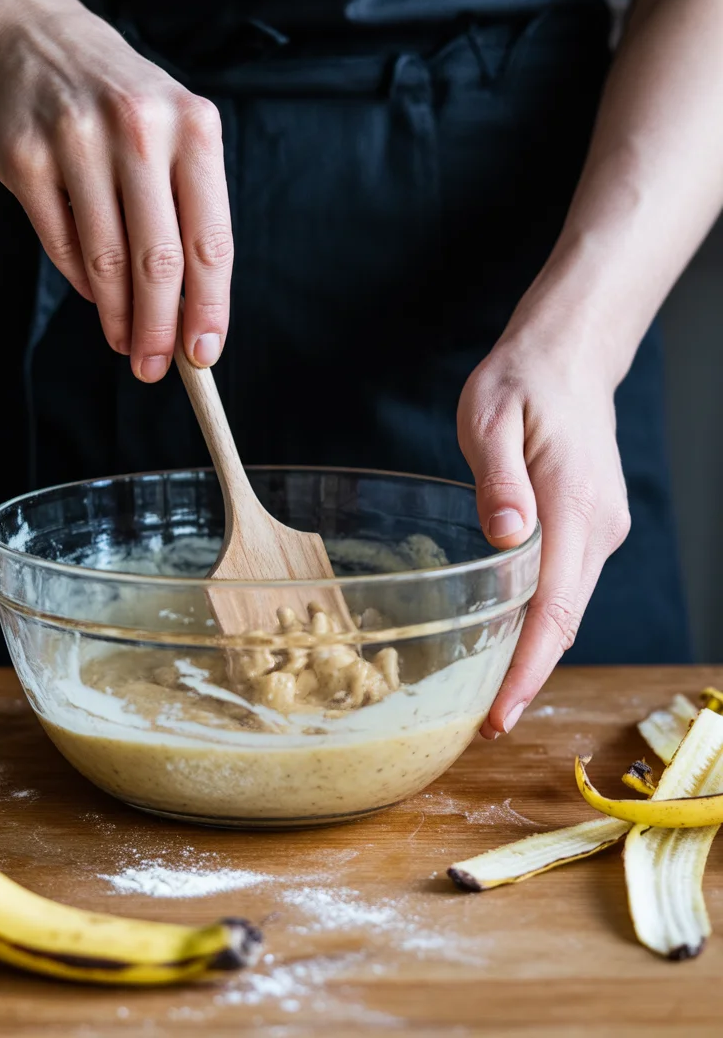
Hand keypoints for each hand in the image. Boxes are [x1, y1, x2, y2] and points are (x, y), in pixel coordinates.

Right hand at [0, 0, 231, 379]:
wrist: (37, 42)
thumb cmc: (126, 109)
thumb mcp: (176, 138)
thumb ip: (189, 215)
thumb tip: (192, 315)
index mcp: (193, 127)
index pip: (210, 240)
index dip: (209, 307)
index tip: (203, 354)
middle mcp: (137, 128)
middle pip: (157, 260)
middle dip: (159, 327)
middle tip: (156, 367)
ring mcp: (74, 139)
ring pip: (105, 259)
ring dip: (117, 316)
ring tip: (127, 343)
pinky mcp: (23, 157)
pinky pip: (62, 245)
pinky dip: (83, 281)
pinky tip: (95, 293)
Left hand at [457, 337, 630, 738]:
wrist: (570, 357)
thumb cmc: (522, 382)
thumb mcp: (490, 418)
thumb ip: (499, 480)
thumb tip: (507, 541)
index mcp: (574, 506)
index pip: (554, 607)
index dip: (527, 668)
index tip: (500, 715)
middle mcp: (598, 528)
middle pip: (564, 621)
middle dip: (527, 677)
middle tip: (483, 726)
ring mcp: (600, 529)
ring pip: (567, 607)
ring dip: (534, 653)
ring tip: (489, 697)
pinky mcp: (591, 527)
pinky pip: (566, 585)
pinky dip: (540, 620)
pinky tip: (507, 637)